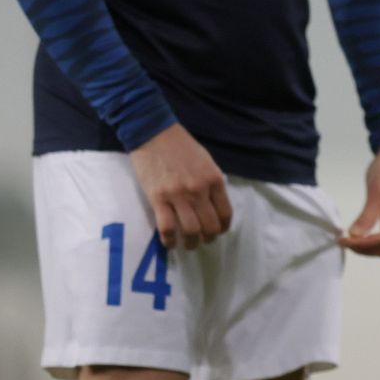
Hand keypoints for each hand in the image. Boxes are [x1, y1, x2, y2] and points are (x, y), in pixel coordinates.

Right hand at [128, 123, 232, 250]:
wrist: (154, 134)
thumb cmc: (181, 146)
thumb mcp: (206, 161)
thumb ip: (211, 182)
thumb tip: (213, 203)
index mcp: (214, 179)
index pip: (225, 212)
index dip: (223, 227)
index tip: (218, 231)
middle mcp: (200, 190)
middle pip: (209, 225)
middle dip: (208, 238)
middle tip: (203, 241)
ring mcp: (179, 196)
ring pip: (191, 230)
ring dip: (191, 243)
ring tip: (189, 245)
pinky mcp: (158, 199)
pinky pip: (167, 228)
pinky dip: (170, 240)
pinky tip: (170, 243)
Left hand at [340, 146, 379, 257]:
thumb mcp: (378, 190)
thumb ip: (367, 215)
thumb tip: (354, 236)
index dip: (362, 244)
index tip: (343, 240)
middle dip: (366, 249)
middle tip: (345, 241)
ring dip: (369, 247)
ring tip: (350, 239)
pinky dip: (374, 240)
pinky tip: (360, 235)